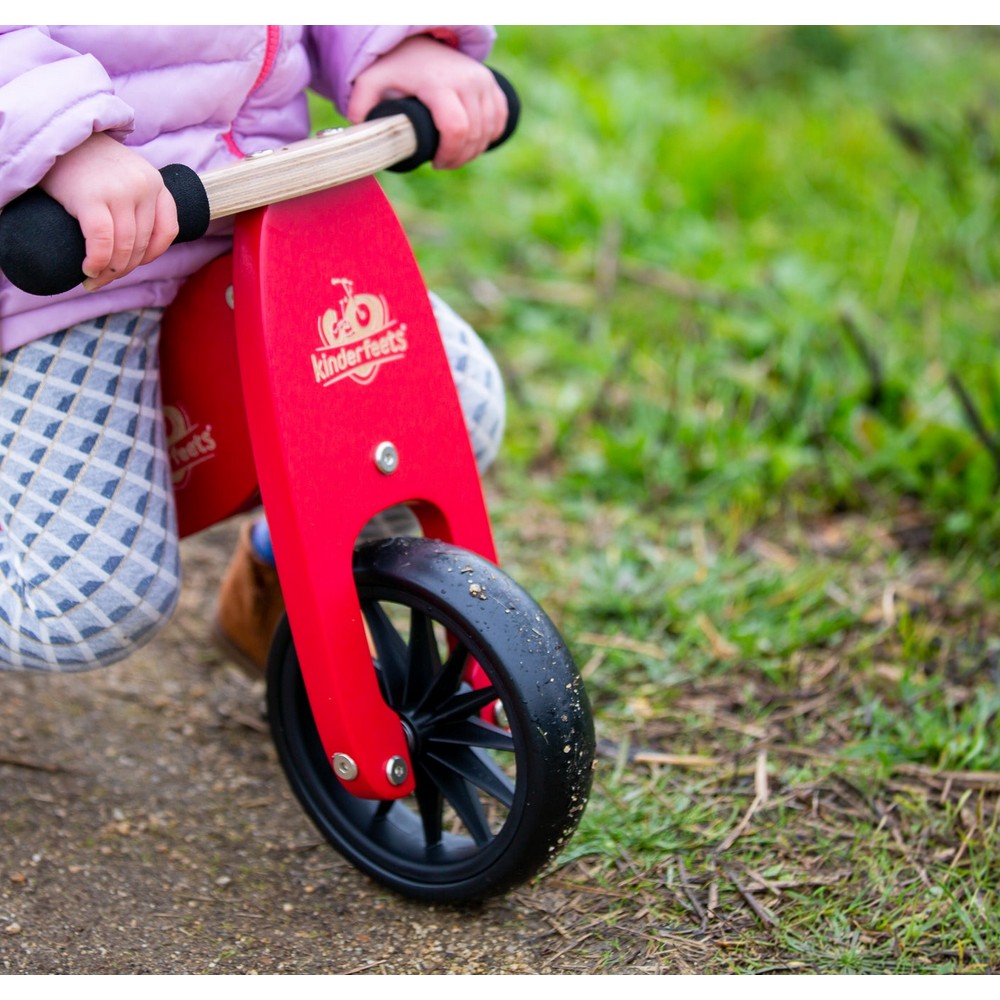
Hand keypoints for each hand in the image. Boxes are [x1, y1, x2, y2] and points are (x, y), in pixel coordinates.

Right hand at [39, 132, 178, 290]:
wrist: (57, 136)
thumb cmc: (90, 163)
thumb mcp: (126, 176)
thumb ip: (139, 201)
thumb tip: (139, 248)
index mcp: (156, 183)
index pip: (168, 231)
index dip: (152, 254)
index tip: (133, 263)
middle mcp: (144, 187)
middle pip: (142, 243)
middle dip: (124, 268)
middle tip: (104, 279)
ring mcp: (119, 191)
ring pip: (124, 247)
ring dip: (110, 272)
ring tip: (94, 278)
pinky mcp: (91, 197)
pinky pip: (102, 242)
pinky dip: (97, 262)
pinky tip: (88, 269)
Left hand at [347, 34, 507, 169]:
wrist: (419, 41)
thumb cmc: (394, 66)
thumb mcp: (372, 81)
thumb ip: (360, 105)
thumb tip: (359, 134)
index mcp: (439, 84)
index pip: (456, 129)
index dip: (449, 155)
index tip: (435, 163)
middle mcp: (467, 80)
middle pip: (474, 135)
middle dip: (459, 158)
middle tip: (442, 164)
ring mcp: (483, 80)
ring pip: (489, 131)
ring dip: (474, 150)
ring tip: (455, 155)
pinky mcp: (492, 83)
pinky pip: (499, 119)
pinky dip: (490, 136)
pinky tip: (474, 143)